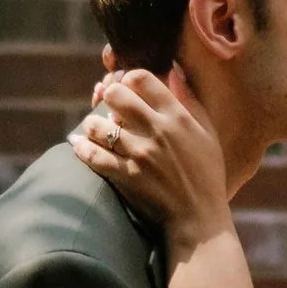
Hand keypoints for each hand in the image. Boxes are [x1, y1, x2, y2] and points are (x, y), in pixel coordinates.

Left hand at [68, 63, 232, 256]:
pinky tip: (79, 143)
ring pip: (100, 125)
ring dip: (93, 123)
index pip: (142, 78)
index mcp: (177, 116)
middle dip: (108, 95)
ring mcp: (139, 154)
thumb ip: (189, 100)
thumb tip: (173, 71)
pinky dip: (82, 147)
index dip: (129, 78)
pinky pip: (93, 155)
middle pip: (116, 95)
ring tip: (94, 127)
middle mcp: (156, 131)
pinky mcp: (125, 176)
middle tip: (108, 102)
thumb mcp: (207, 132)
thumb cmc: (206, 173)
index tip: (127, 85)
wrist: (198, 217)